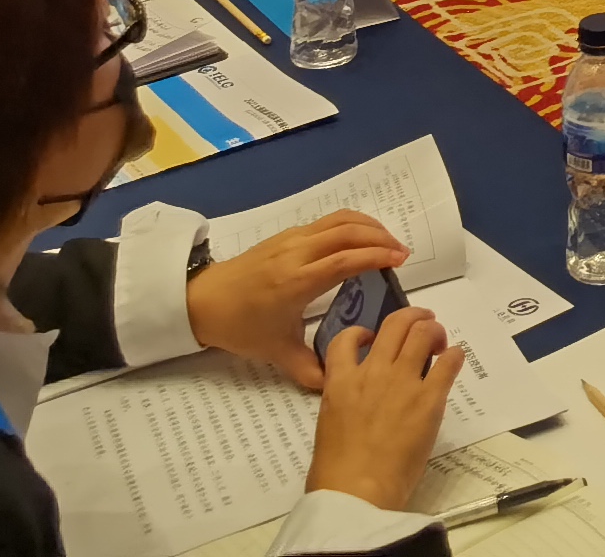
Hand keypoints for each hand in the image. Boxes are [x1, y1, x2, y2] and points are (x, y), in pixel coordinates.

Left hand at [188, 212, 410, 389]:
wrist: (202, 301)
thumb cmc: (241, 326)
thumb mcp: (276, 352)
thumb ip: (309, 369)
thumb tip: (336, 386)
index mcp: (297, 281)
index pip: (345, 260)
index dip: (376, 256)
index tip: (400, 260)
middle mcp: (297, 253)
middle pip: (348, 231)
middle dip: (380, 237)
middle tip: (402, 253)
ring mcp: (292, 239)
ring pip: (339, 219)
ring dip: (368, 226)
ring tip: (387, 242)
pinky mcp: (287, 234)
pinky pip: (327, 220)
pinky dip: (352, 224)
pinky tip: (359, 239)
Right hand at [302, 308, 464, 510]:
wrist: (357, 491)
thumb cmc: (335, 470)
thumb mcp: (328, 424)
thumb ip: (343, 402)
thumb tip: (358, 401)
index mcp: (340, 381)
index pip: (346, 338)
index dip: (361, 332)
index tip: (372, 338)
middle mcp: (372, 372)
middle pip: (395, 324)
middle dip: (412, 316)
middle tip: (423, 324)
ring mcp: (402, 382)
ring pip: (422, 333)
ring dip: (434, 331)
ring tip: (439, 341)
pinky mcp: (429, 398)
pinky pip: (448, 362)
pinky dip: (454, 355)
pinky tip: (454, 360)